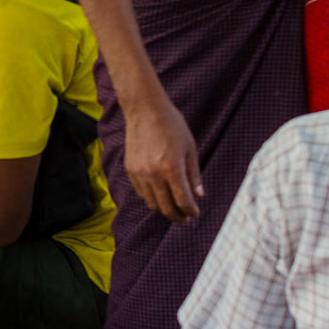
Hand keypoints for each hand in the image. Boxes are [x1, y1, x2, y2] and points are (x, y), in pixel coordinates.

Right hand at [123, 96, 201, 221]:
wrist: (145, 110)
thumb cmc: (171, 125)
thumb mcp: (190, 148)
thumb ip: (194, 174)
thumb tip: (199, 195)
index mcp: (172, 168)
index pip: (183, 201)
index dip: (191, 211)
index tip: (195, 214)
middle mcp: (154, 174)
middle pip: (166, 207)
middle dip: (178, 216)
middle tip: (185, 218)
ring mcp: (139, 172)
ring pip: (152, 203)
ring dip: (163, 208)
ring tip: (172, 208)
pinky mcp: (130, 169)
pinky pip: (141, 192)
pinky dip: (151, 197)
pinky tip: (159, 194)